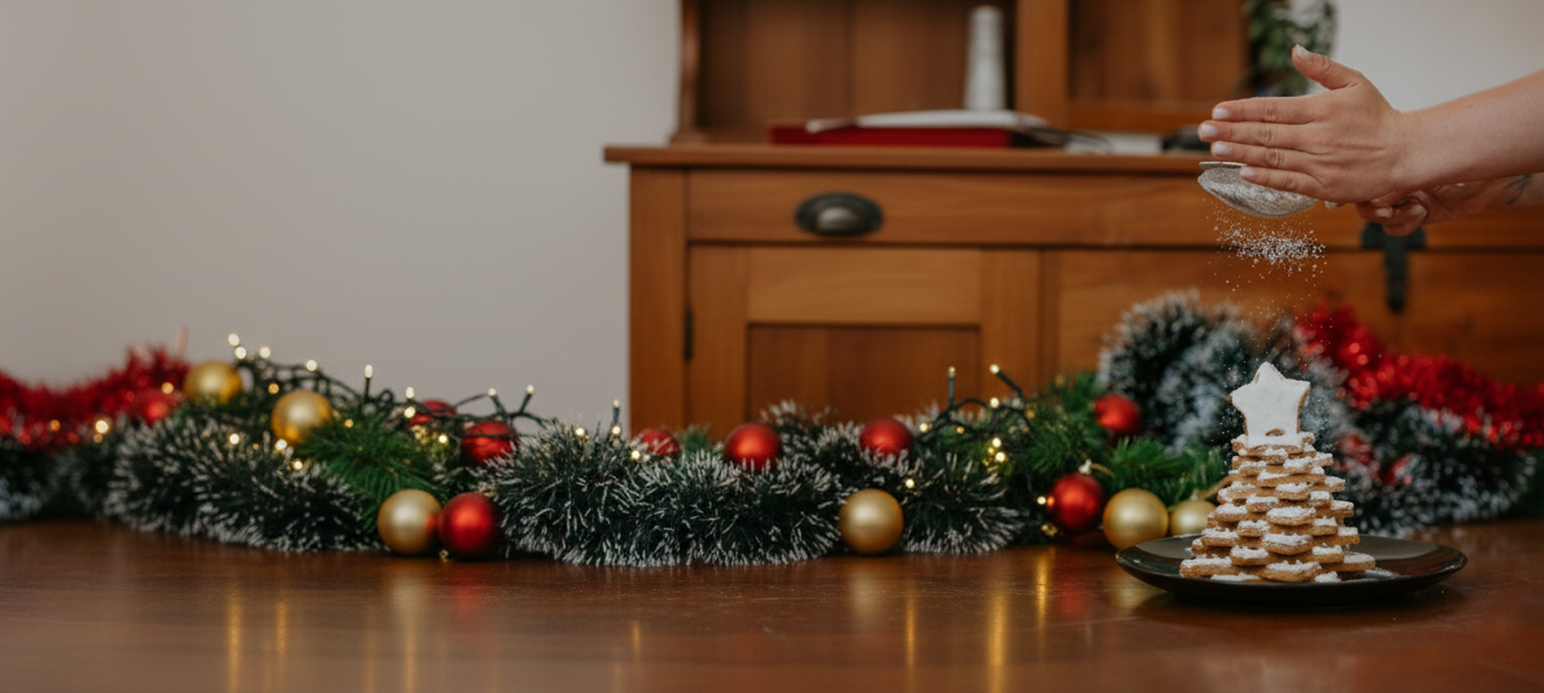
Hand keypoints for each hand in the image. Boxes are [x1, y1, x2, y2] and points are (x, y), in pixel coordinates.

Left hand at [1197, 46, 1416, 203]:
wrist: (1406, 153)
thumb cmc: (1379, 119)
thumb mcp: (1355, 83)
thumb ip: (1322, 68)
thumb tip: (1295, 51)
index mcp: (1321, 110)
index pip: (1272, 108)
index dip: (1242, 110)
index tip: (1218, 110)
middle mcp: (1317, 136)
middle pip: (1265, 133)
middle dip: (1231, 131)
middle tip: (1204, 130)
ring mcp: (1319, 163)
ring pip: (1272, 158)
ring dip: (1241, 153)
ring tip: (1216, 148)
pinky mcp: (1323, 186)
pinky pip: (1288, 182)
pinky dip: (1264, 178)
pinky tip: (1244, 172)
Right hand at [1355, 178, 1517, 235]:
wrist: (1491, 181)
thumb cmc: (1464, 167)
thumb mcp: (1428, 174)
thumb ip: (1400, 186)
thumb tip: (1375, 201)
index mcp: (1392, 162)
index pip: (1362, 179)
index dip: (1359, 192)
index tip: (1371, 198)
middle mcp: (1393, 181)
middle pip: (1364, 202)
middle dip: (1376, 210)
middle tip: (1390, 210)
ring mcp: (1403, 199)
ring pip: (1379, 218)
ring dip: (1395, 218)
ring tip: (1418, 209)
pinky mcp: (1414, 215)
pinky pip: (1395, 229)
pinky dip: (1405, 226)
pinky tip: (1423, 215)